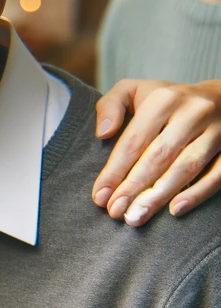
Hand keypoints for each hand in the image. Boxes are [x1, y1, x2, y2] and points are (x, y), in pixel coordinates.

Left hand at [92, 79, 220, 225]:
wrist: (219, 96)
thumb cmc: (166, 101)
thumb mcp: (133, 91)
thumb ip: (111, 106)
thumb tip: (102, 133)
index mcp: (164, 99)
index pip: (135, 141)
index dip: (115, 171)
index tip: (100, 196)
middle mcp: (192, 112)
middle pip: (158, 156)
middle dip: (134, 188)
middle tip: (116, 211)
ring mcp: (217, 130)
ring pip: (186, 167)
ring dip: (159, 195)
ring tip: (137, 216)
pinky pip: (217, 174)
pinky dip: (197, 193)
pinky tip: (175, 209)